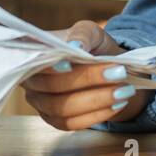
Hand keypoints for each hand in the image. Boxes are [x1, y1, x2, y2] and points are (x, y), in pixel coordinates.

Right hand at [22, 21, 150, 130]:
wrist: (106, 68)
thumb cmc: (92, 47)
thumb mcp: (91, 32)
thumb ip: (82, 34)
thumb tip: (75, 45)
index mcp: (34, 54)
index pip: (34, 61)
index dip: (49, 66)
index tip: (70, 64)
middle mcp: (31, 80)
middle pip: (52, 86)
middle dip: (87, 80)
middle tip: (119, 72)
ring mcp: (41, 103)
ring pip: (62, 108)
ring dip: (96, 100)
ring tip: (124, 90)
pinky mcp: (56, 121)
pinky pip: (72, 123)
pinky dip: (97, 115)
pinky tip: (117, 104)